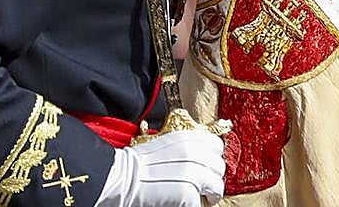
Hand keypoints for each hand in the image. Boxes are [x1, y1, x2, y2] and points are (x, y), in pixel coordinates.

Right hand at [96, 129, 225, 206]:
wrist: (119, 178)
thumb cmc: (137, 164)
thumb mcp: (165, 145)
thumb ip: (186, 148)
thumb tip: (202, 159)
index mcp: (187, 139)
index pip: (216, 145)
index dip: (213, 158)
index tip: (208, 166)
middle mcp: (194, 153)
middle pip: (219, 166)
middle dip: (213, 177)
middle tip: (205, 186)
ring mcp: (193, 174)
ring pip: (217, 186)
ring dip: (211, 193)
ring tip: (201, 198)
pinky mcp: (188, 194)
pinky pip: (202, 203)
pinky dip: (196, 204)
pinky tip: (187, 203)